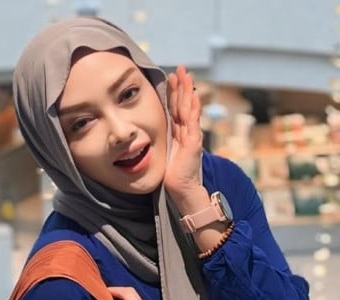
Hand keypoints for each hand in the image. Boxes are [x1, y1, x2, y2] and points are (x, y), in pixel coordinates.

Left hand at [164, 65, 204, 206]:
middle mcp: (186, 132)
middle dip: (182, 86)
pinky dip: (194, 109)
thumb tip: (146, 135)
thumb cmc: (171, 175)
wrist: (179, 189)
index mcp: (178, 133)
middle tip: (180, 69)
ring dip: (188, 91)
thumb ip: (160, 141)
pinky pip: (193, 123)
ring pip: (189, 109)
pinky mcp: (193, 143)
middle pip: (184, 104)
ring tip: (187, 75)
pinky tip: (194, 96)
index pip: (176, 108)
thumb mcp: (163, 152)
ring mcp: (191, 136)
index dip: (174, 92)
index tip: (170, 77)